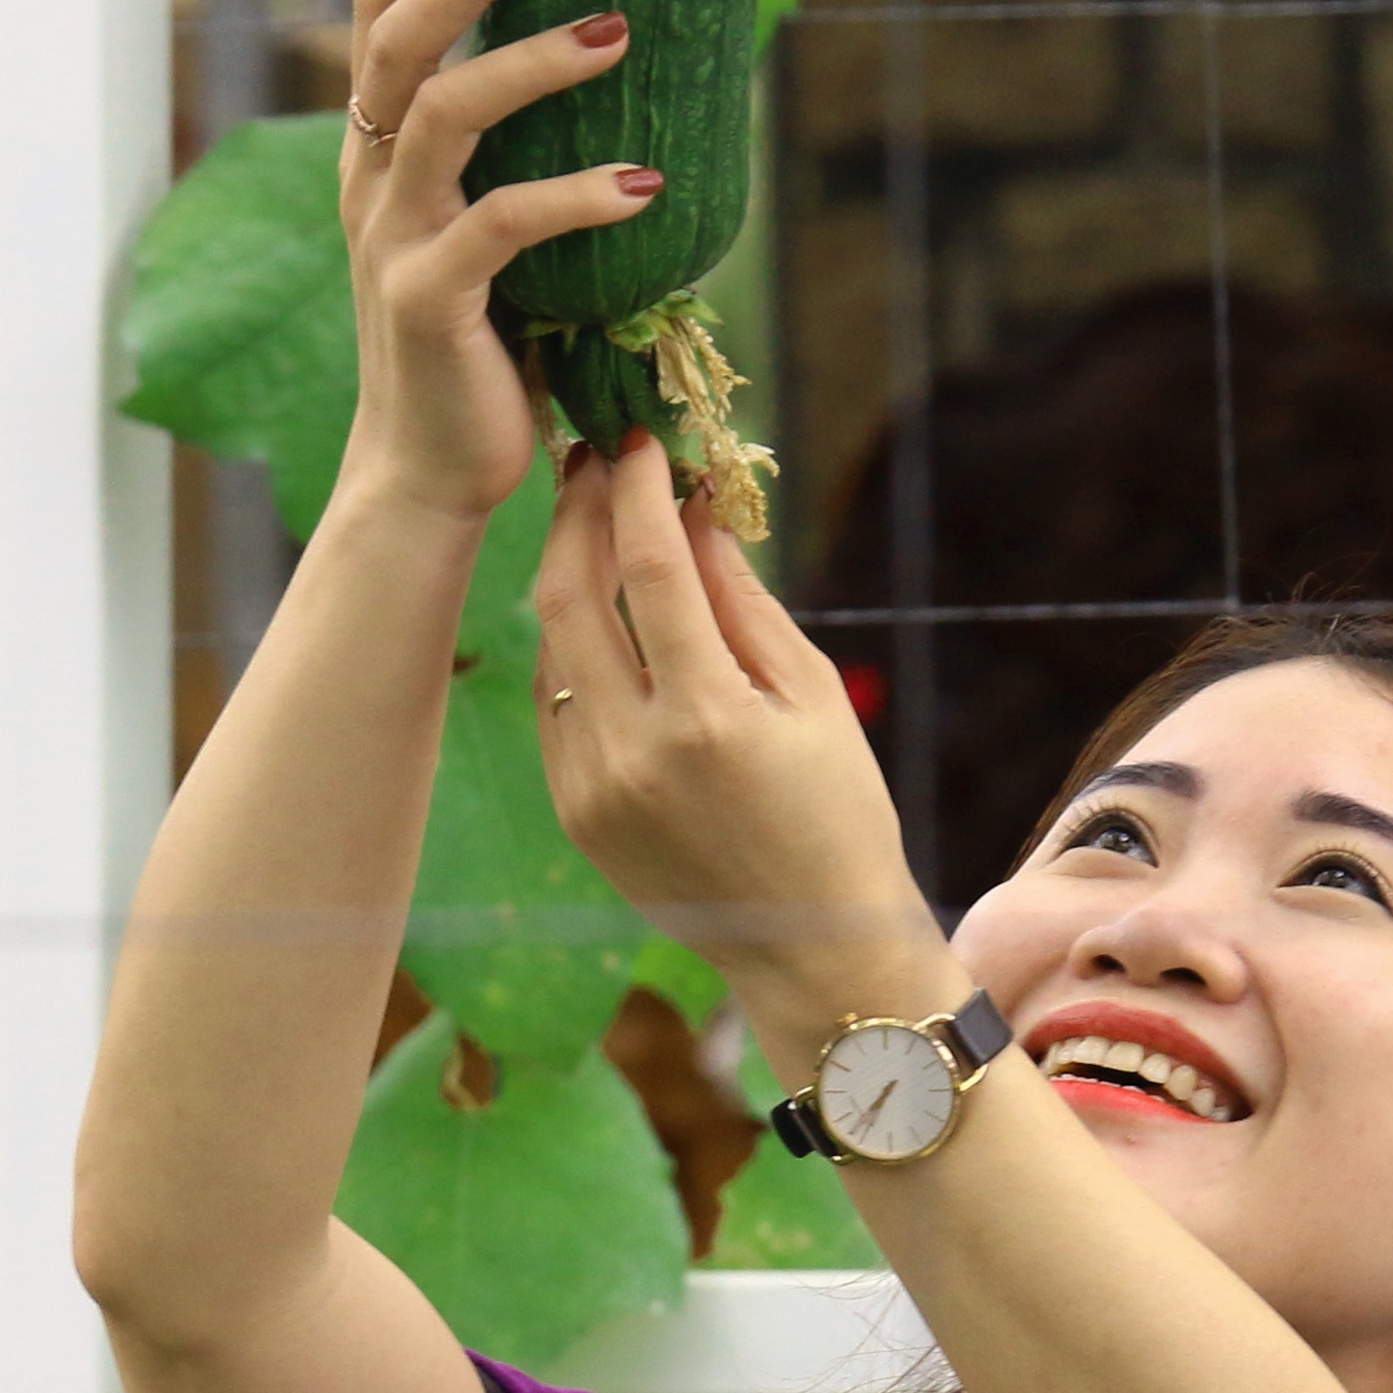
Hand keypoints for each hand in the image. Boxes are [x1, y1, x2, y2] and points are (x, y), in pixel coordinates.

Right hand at [336, 0, 666, 526]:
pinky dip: (577, 197)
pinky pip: (504, 225)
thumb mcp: (496, 237)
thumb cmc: (483, 351)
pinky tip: (645, 184)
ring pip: (445, 113)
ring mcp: (394, 239)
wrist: (430, 474)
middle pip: (395, 38)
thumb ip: (521, 163)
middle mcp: (373, 181)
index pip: (381, 15)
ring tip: (617, 29)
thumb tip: (624, 74)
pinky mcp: (430, 303)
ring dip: (531, 60)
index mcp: (379, 154)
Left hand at [535, 438, 951, 1051]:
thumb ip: (745, 603)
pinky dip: (571, 649)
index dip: (638, 492)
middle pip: (571, 596)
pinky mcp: (573, 816)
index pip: (652, 569)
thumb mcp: (814, 699)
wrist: (813, 952)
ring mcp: (592, 789)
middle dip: (577, 515)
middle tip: (590, 460)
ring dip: (565, 576)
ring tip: (592, 526)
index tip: (636, 440)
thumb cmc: (839, 816)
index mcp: (708, 718)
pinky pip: (556, 706)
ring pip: (553, 648)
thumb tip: (696, 513)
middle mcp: (635, 753)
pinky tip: (596, 617)